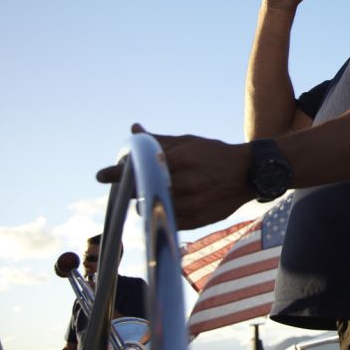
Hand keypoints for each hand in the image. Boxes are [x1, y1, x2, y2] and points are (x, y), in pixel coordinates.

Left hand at [97, 124, 252, 229]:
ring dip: (144, 200)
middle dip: (130, 186)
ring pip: (152, 207)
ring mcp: (191, 204)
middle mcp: (186, 183)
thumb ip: (158, 140)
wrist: (248, 175)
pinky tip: (164, 202)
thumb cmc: (214, 154)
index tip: (101, 175)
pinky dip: (160, 211)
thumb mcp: (188, 142)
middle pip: (143, 189)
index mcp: (182, 160)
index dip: (119, 172)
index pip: (142, 167)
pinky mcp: (196, 220)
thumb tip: (133, 129)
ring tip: (150, 191)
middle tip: (123, 183)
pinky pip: (167, 219)